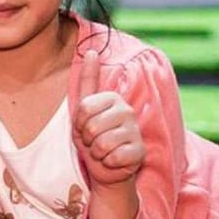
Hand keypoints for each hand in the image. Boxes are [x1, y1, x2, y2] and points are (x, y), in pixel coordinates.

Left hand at [72, 49, 144, 186]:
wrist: (105, 166)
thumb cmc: (92, 138)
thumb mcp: (83, 110)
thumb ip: (87, 81)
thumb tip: (92, 51)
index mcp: (112, 98)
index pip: (84, 109)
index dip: (79, 123)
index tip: (85, 126)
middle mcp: (127, 111)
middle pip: (92, 127)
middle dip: (88, 139)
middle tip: (94, 141)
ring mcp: (135, 131)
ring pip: (102, 144)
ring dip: (97, 152)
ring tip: (103, 150)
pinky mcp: (140, 151)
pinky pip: (113, 157)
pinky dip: (108, 163)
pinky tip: (113, 160)